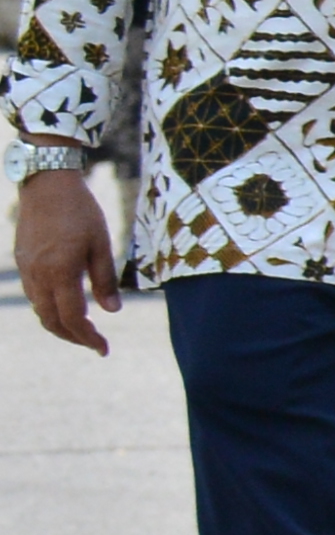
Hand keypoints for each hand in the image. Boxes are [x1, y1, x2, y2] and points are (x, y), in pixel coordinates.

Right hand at [16, 168, 117, 353]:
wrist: (46, 185)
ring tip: (84, 329)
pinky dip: (49, 308)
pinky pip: (34, 295)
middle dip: (74, 337)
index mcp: (60, 273)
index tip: (104, 349)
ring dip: (60, 325)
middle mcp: (38, 276)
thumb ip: (105, 279)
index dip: (88, 338)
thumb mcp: (101, 243)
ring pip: (39, 310)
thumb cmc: (80, 211)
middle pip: (51, 321)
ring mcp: (26, 270)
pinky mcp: (22, 262)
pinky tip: (66, 306)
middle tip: (95, 344)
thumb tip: (112, 312)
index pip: (73, 318)